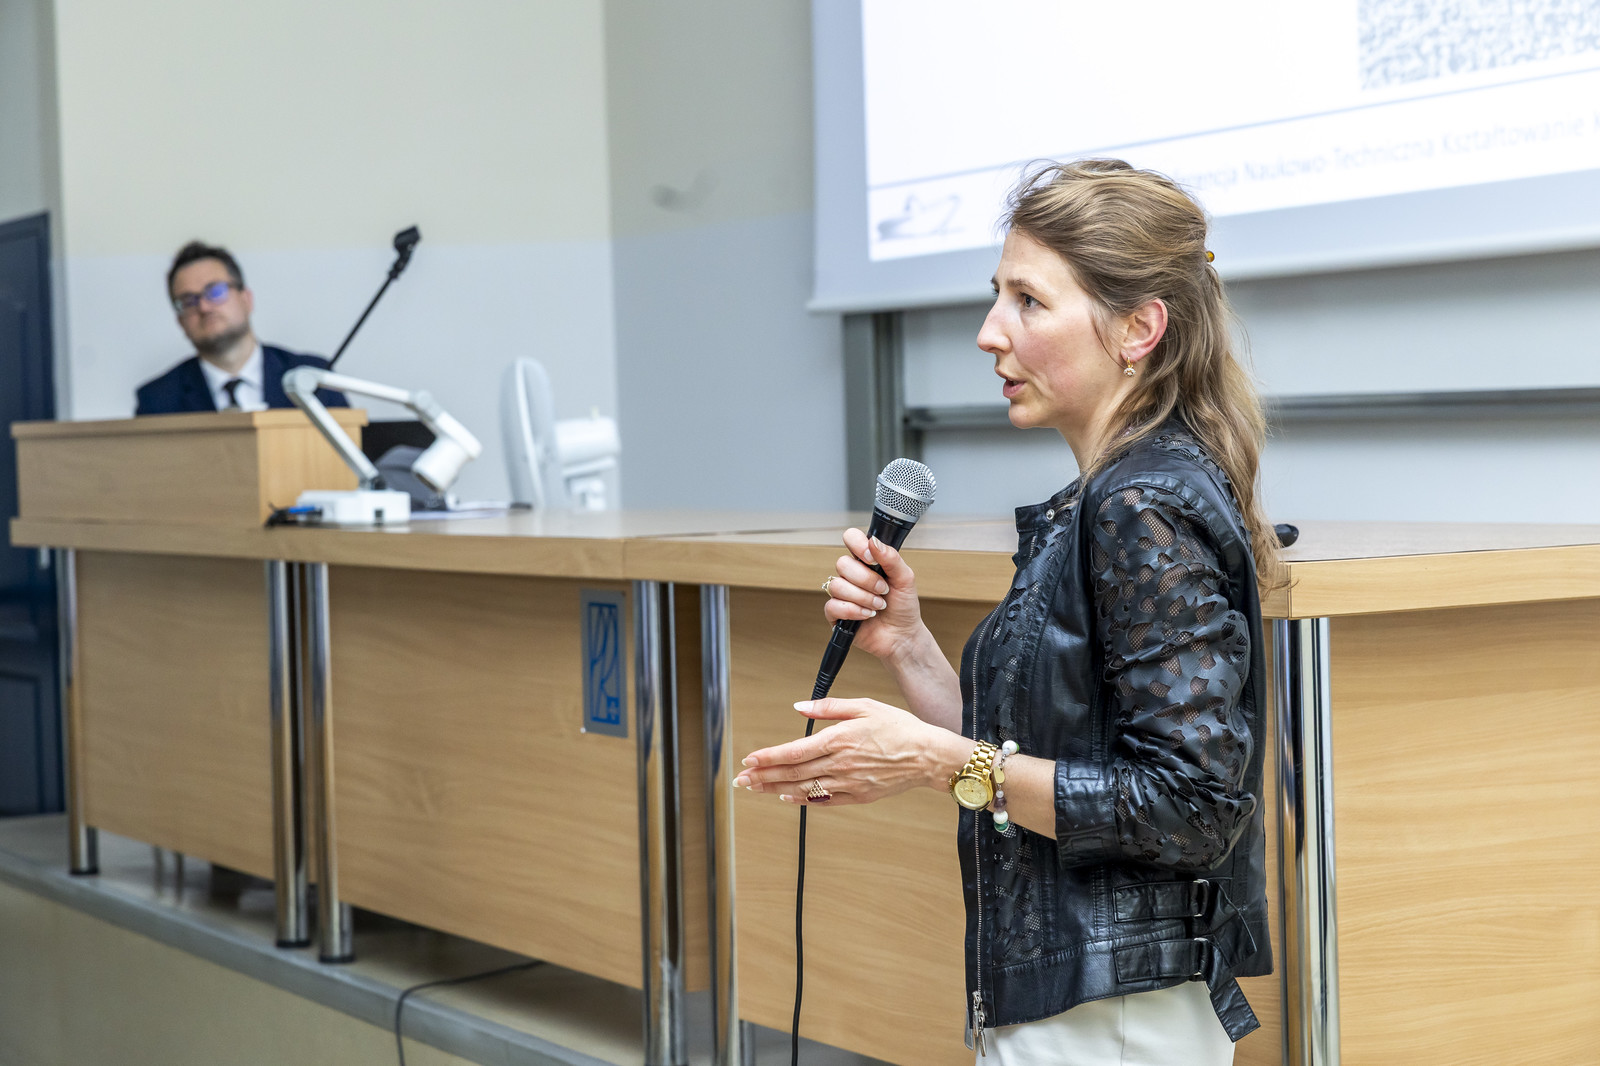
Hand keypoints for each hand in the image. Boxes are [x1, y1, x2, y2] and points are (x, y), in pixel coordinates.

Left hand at [733, 697, 969, 805]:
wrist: (927, 756)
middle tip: (741, 779)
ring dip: (776, 790)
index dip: (768, 757)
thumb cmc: (898, 726)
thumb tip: (798, 707)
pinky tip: (787, 798)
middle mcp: (840, 764)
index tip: (749, 759)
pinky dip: (803, 800)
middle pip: (792, 773)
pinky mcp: (858, 796)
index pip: (794, 751)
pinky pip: (824, 800)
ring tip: (755, 789)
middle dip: (763, 776)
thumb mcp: (864, 706)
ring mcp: (848, 783)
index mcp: (839, 739)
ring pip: (804, 789)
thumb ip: (828, 708)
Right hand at [824, 529, 924, 662]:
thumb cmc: (904, 606)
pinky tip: (867, 615)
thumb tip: (873, 541)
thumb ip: (891, 558)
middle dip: (867, 580)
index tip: (871, 558)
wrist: (903, 635)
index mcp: (866, 561)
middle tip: (884, 590)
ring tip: (878, 606)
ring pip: (837, 586)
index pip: (851, 538)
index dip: (857, 545)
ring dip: (863, 597)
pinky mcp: (835, 614)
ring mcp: (842, 594)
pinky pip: (833, 606)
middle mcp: (851, 575)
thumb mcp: (905, 579)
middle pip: (842, 564)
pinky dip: (853, 611)